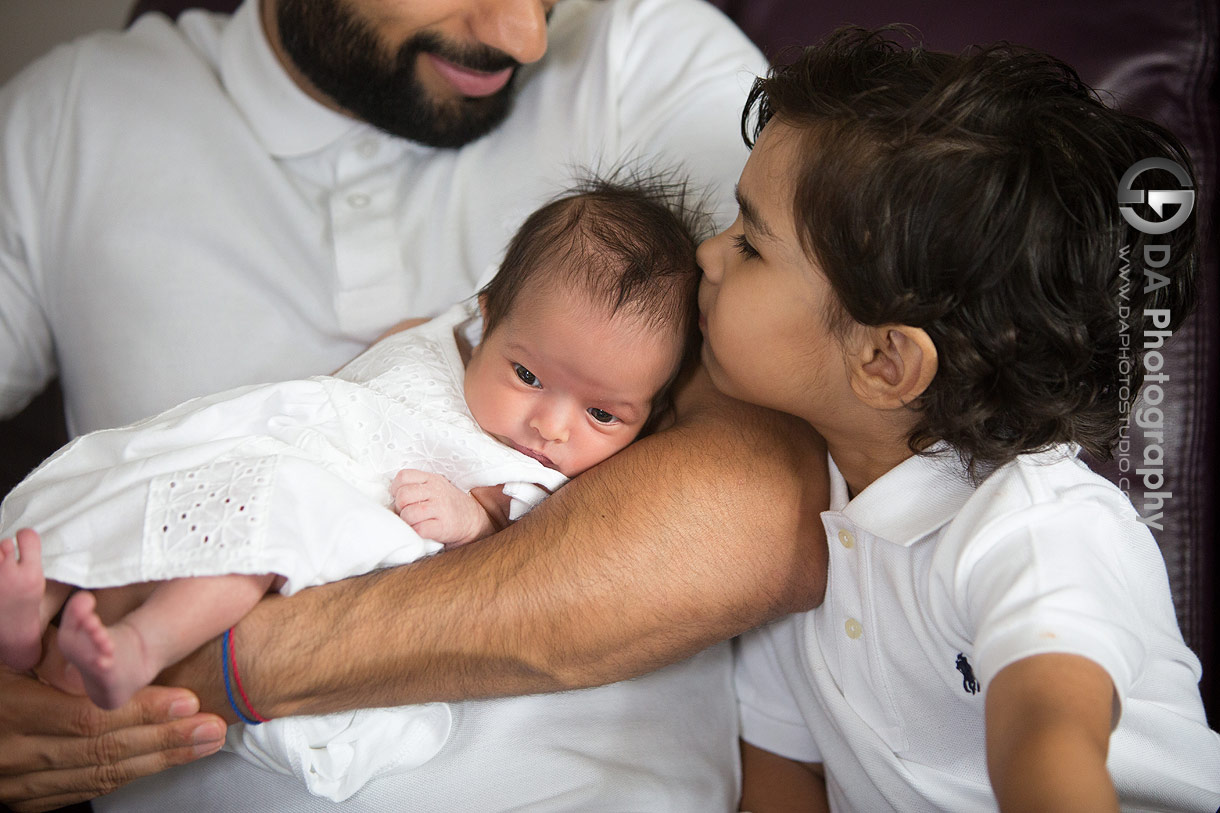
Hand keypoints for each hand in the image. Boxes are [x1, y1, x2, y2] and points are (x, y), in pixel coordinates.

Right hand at [0, 631, 225, 812]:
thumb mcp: (7, 644)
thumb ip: (43, 630)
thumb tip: (84, 601)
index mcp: (9, 707)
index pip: (86, 718)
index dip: (141, 711)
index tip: (187, 699)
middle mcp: (11, 751)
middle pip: (101, 750)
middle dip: (165, 740)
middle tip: (212, 727)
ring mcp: (15, 781)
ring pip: (97, 774)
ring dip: (157, 760)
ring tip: (203, 742)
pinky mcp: (24, 797)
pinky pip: (82, 788)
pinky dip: (126, 774)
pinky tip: (162, 759)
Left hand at [391, 469, 494, 546]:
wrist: (473, 520)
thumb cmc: (447, 505)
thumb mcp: (435, 488)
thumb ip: (416, 487)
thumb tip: (389, 501)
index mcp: (431, 479)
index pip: (403, 476)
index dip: (396, 489)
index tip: (402, 499)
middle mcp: (436, 491)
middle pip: (403, 496)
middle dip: (400, 508)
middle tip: (407, 513)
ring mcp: (441, 508)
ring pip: (408, 514)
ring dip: (407, 522)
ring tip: (415, 523)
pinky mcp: (443, 526)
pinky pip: (419, 530)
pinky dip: (416, 533)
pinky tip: (422, 531)